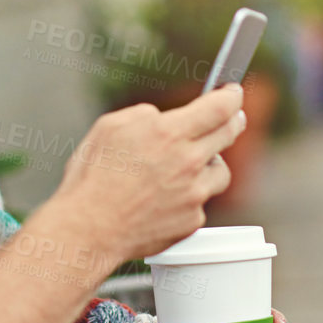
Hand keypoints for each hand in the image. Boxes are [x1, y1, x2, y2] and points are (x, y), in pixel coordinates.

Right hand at [48, 86, 245, 265]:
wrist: (89, 229)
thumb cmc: (92, 179)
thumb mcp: (109, 127)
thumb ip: (144, 116)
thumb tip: (162, 119)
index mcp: (168, 133)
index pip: (220, 107)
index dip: (231, 96)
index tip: (233, 94)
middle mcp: (188, 162)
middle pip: (229, 134)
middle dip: (232, 121)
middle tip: (231, 118)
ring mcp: (194, 194)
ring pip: (220, 172)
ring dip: (210, 164)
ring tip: (187, 167)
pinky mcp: (192, 221)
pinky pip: (199, 203)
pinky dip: (188, 199)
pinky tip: (164, 200)